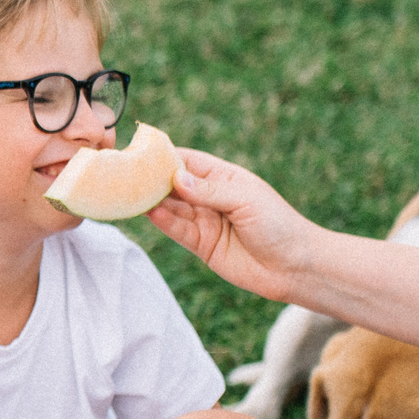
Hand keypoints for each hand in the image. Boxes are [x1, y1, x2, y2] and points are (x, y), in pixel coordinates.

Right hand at [145, 149, 323, 302]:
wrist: (293, 267)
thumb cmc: (277, 224)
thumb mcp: (245, 199)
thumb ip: (209, 190)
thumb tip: (176, 178)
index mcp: (224, 178)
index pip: (188, 161)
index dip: (165, 156)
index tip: (140, 151)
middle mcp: (211, 198)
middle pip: (174, 185)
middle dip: (152, 180)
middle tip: (125, 175)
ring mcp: (205, 222)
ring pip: (172, 208)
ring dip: (152, 202)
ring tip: (130, 194)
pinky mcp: (201, 245)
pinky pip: (177, 231)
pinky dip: (163, 222)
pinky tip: (150, 213)